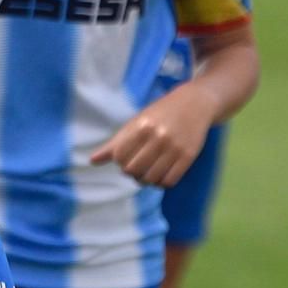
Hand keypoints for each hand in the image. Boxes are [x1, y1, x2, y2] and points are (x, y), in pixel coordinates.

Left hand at [90, 87, 217, 186]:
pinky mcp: (189, 156)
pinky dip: (162, 183)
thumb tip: (92, 161)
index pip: (120, 156)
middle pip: (134, 169)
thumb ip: (115, 143)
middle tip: (137, 169)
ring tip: (148, 173)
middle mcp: (157, 137)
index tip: (126, 159)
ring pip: (152, 178)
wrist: (194, 104)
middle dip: (132, 173)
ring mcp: (174, 147)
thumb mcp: (135, 122)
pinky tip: (161, 176)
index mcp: (140, 127)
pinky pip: (170, 180)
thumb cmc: (159, 113)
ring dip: (147, 180)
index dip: (120, 162)